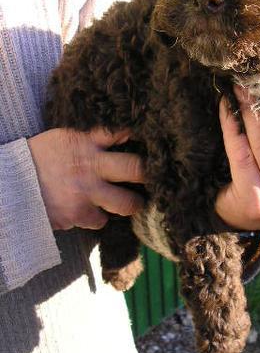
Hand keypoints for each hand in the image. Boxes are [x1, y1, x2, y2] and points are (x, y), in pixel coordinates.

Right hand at [28, 128, 144, 229]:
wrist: (9, 184)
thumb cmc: (38, 158)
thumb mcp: (63, 139)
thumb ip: (89, 139)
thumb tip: (120, 138)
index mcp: (86, 142)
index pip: (120, 132)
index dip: (137, 136)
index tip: (152, 140)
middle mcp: (91, 166)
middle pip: (135, 169)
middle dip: (148, 174)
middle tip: (153, 177)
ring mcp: (86, 192)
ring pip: (126, 203)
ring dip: (130, 204)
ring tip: (131, 203)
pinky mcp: (78, 214)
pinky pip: (100, 220)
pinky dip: (96, 217)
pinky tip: (88, 210)